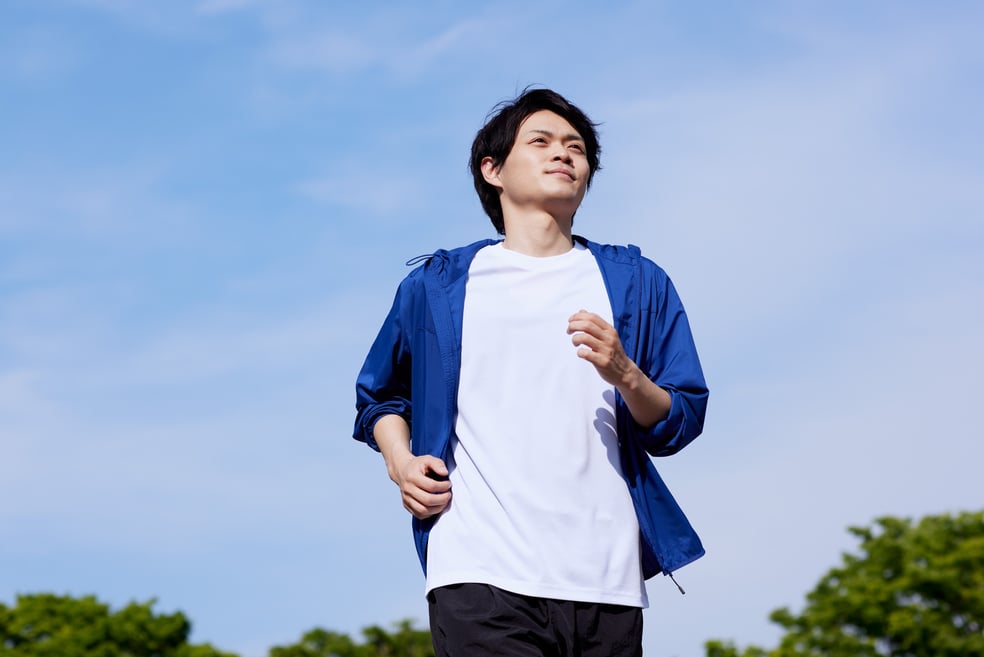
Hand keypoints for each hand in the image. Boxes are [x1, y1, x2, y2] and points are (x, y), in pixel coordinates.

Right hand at [389, 453, 451, 519]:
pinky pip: (419, 515)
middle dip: (442, 499)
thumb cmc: (418, 465)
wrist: (402, 470)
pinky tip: (436, 506)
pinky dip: (430, 513)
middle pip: (427, 500)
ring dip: (437, 508)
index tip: (449, 484)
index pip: (431, 486)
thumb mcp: (428, 459)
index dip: (443, 486)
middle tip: (449, 495)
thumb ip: (438, 464)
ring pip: (423, 511)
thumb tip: (445, 473)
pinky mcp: (406, 506)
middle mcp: (407, 489)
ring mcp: (406, 499)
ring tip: (444, 502)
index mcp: (412, 476)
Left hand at [567, 309, 670, 427]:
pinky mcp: (603, 362)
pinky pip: (586, 353)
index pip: (592, 317)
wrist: (625, 372)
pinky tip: (580, 353)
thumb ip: (595, 325)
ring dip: (575, 339)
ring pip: (585, 338)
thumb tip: (581, 312)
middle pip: (587, 325)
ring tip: (575, 343)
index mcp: (610, 330)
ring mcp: (606, 350)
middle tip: (568, 330)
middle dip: (573, 326)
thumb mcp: (607, 336)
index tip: (570, 320)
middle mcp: (609, 338)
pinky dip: (579, 352)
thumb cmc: (613, 353)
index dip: (578, 317)